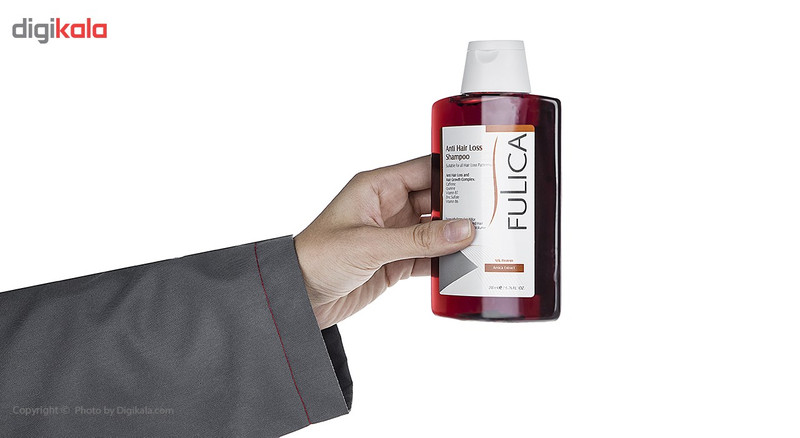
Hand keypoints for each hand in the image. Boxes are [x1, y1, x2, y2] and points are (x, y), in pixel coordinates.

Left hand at [294, 155, 474, 328]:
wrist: (296, 298)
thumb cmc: (317, 258)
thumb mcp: (370, 245)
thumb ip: (419, 239)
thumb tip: (463, 230)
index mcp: (378, 187)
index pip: (425, 170)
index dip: (455, 171)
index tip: (486, 176)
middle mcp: (388, 207)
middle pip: (437, 201)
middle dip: (463, 208)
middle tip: (496, 214)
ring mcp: (393, 235)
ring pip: (436, 231)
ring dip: (458, 238)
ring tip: (490, 241)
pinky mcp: (395, 262)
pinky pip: (429, 257)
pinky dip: (446, 263)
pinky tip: (467, 266)